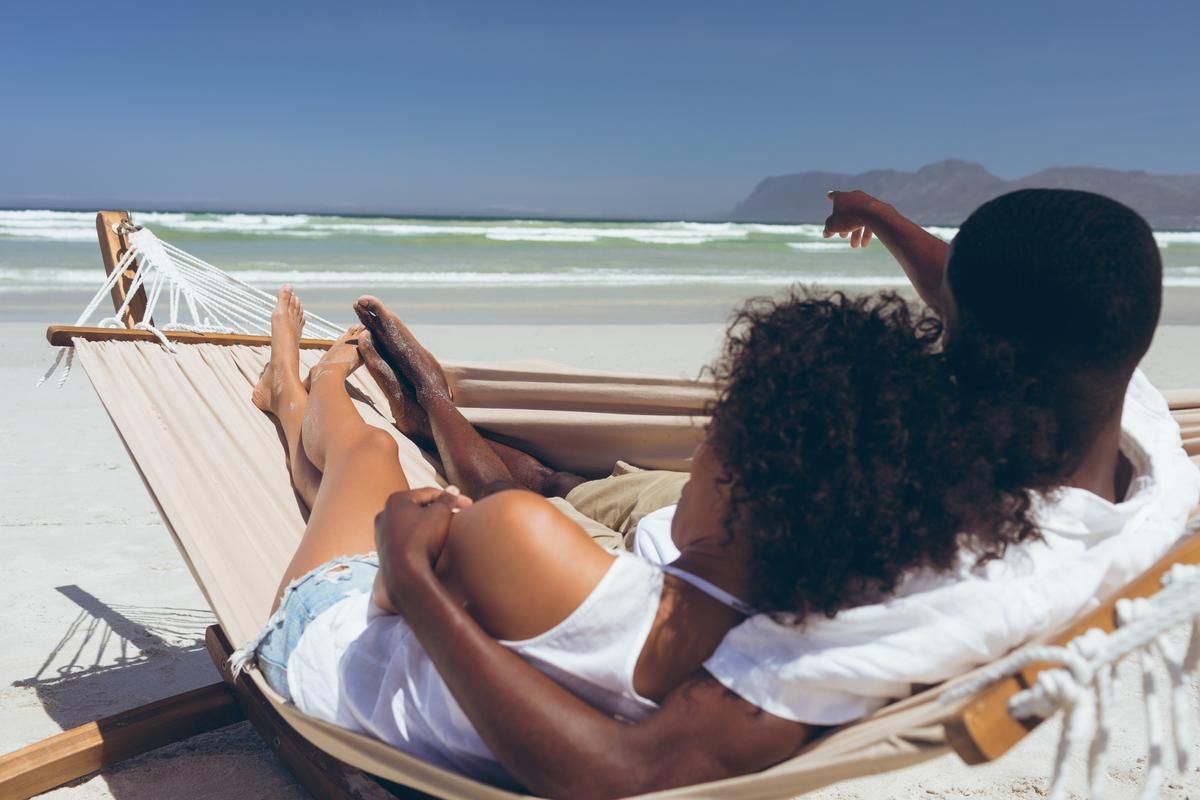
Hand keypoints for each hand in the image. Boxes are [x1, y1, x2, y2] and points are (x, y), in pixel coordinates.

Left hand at [372, 486, 472, 612]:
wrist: (405, 575)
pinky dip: (421, 538)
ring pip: (413, 524)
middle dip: (441, 512)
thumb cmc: (422, 539)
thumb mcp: (441, 514)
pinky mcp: (385, 551)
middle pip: (420, 508)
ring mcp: (382, 534)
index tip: (468, 505)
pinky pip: (407, 539)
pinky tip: (434, 546)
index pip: (430, 493)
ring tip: (448, 531)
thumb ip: (448, 499)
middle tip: (458, 516)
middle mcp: (384, 514)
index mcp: (395, 500)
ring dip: (431, 525)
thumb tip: (452, 490)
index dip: (452, 498)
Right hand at [823, 190, 886, 247]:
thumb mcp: (833, 225)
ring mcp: (866, 201)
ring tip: (854, 246)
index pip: (834, 196)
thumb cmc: (848, 218)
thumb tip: (826, 233)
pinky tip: (864, 244)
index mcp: (842, 197)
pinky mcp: (877, 208)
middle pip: (847, 213)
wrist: (872, 214)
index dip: (830, 197)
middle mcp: (854, 196)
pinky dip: (866, 232)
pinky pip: (869, 221)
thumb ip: (828, 229)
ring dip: (855, 234)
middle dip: (844, 227)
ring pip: (858, 219)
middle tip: (843, 237)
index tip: (828, 196)